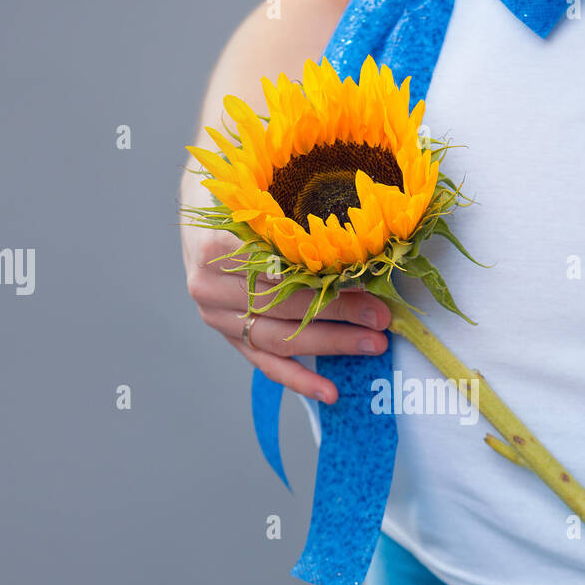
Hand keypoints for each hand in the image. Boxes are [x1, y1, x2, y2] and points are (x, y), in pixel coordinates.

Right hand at [181, 174, 388, 403]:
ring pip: (279, 339)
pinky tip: (329, 392)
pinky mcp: (231, 336)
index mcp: (214, 247)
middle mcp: (209, 287)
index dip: (320, 280)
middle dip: (338, 313)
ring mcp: (217, 317)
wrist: (203, 203)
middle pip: (281, 306)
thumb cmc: (240, 192)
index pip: (275, 271)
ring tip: (371, 345)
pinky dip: (299, 379)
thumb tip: (359, 249)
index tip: (365, 283)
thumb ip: (291, 220)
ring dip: (330, 344)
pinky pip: (266, 363)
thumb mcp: (260, 192)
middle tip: (381, 317)